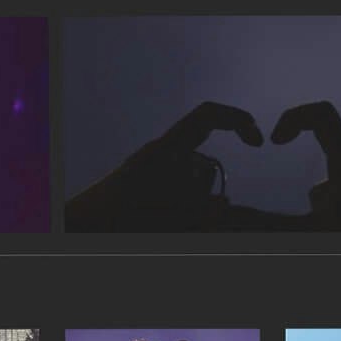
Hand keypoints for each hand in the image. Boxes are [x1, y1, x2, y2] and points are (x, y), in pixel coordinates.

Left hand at [63, 101, 262, 231]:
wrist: (82, 224)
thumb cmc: (114, 218)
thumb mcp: (160, 218)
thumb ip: (195, 214)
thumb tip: (223, 206)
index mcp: (165, 149)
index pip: (207, 115)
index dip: (238, 120)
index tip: (259, 141)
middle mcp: (162, 155)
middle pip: (204, 165)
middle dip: (205, 194)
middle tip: (186, 220)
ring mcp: (158, 170)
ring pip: (193, 186)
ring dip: (190, 210)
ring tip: (164, 226)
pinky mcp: (156, 187)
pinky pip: (182, 198)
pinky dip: (181, 215)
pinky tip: (165, 226)